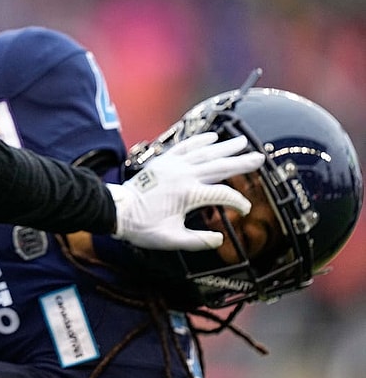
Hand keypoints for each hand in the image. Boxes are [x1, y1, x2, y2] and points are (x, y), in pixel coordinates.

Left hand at [108, 132, 264, 250]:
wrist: (117, 210)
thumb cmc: (142, 226)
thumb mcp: (170, 239)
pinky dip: (199, 141)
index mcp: (188, 194)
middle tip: (260, 157)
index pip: (222, 195)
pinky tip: (212, 136)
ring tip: (243, 141)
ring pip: (204, 153)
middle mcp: (183, 175)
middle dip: (241, 163)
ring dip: (225, 147)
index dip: (237, 202)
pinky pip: (185, 147)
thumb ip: (197, 241)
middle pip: (219, 166)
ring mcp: (173, 166)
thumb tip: (218, 239)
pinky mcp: (164, 161)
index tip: (245, 209)